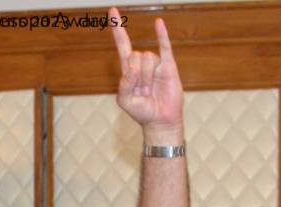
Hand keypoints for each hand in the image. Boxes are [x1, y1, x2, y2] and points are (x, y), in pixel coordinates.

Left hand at [110, 8, 183, 140]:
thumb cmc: (141, 111)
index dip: (117, 29)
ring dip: (147, 77)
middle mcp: (141, 63)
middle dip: (137, 75)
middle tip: (142, 92)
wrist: (160, 120)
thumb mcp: (125, 101)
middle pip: (134, 55)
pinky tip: (158, 23)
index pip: (122, 44)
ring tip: (151, 90)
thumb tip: (132, 68)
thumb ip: (124, 85)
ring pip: (147, 57)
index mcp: (128, 69)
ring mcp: (155, 63)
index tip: (112, 11)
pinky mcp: (168, 66)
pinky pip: (165, 46)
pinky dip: (161, 34)